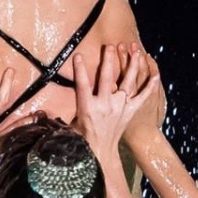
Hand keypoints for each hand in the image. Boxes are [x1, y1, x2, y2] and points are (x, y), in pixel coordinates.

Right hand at [71, 44, 160, 162]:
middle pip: (107, 78)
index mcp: (88, 107)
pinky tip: (155, 74)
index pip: (82, 84)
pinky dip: (150, 85)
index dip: (79, 69)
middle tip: (110, 45)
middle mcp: (106, 105)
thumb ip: (63, 111)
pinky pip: (143, 96)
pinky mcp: (131, 111)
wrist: (101, 152)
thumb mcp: (70, 124)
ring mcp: (120, 107)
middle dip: (109, 60)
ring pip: (128, 82)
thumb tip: (42, 110)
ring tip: (135, 50)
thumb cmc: (83, 138)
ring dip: (132, 65)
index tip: (78, 56)